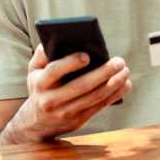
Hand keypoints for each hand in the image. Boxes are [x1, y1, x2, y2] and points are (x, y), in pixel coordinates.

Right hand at [17, 44, 131, 139]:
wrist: (37, 122)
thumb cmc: (40, 86)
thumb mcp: (34, 70)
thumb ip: (43, 54)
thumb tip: (58, 37)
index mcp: (39, 83)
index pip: (54, 71)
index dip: (70, 63)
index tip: (87, 55)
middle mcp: (51, 100)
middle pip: (81, 86)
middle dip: (103, 73)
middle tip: (119, 61)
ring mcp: (65, 112)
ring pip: (93, 98)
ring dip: (113, 84)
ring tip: (125, 71)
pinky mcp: (78, 120)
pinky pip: (99, 107)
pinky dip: (114, 95)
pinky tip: (125, 84)